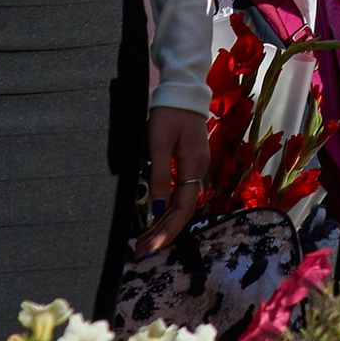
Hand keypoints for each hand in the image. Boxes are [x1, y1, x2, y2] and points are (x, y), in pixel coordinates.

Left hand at [139, 105, 208, 251]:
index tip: (151, 247)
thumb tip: (158, 210)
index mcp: (194, 165)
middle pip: (183, 210)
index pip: (184, 207)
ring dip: (164, 224)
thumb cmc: (169, 113)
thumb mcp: (159, 144)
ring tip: (145, 242)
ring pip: (181, 203)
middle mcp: (198, 169)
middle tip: (141, 252)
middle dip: (163, 233)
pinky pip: (180, 193)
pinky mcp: (188, 161)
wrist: (183, 88)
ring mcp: (195, 165)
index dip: (168, 230)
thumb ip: (160, 176)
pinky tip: (155, 219)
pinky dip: (167, 210)